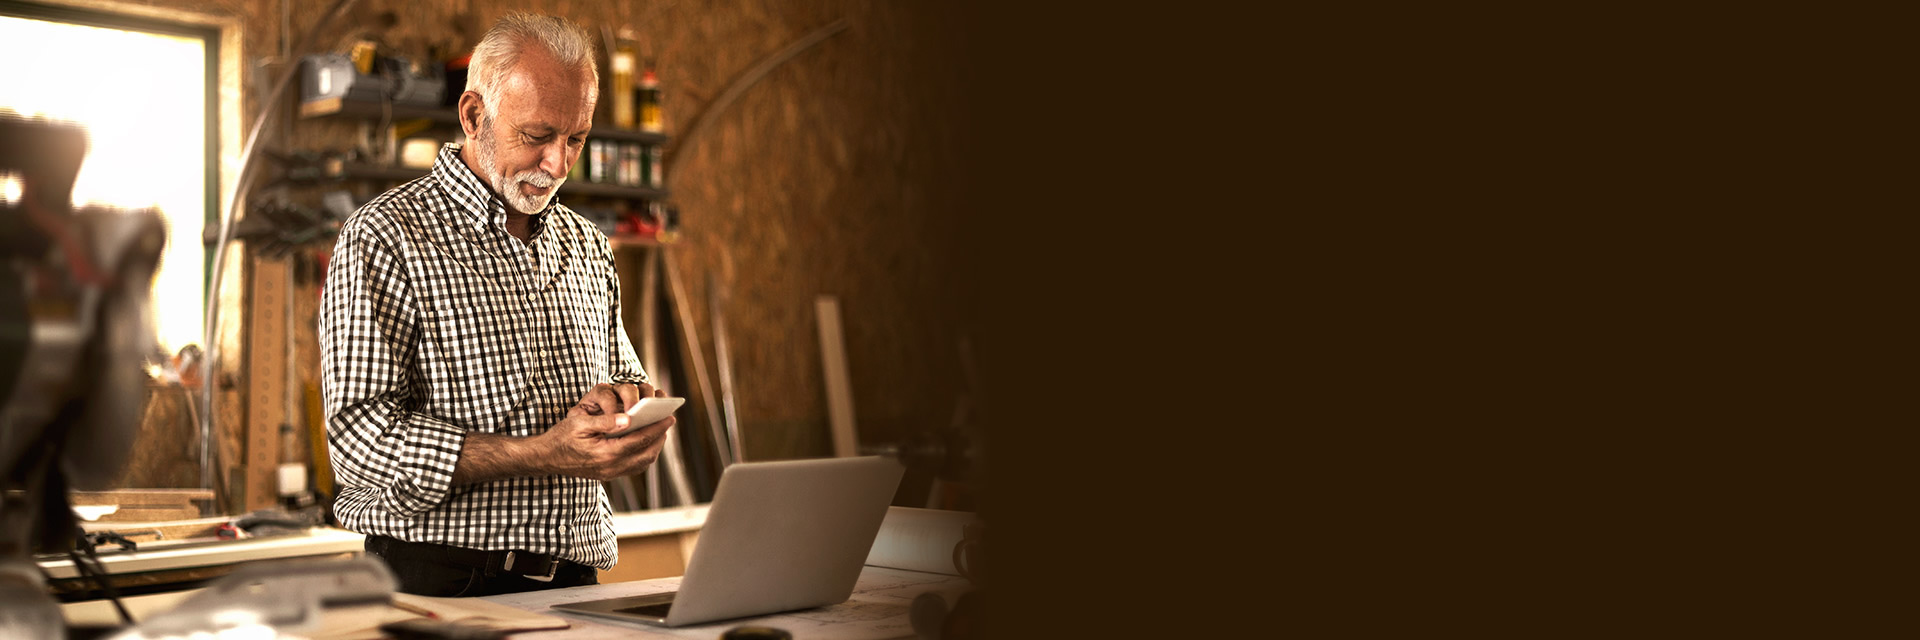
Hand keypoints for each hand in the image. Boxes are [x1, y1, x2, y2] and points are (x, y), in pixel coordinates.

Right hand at [540, 386, 674, 479]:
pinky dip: (644, 454)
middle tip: (668, 421)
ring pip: (642, 463)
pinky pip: (634, 467)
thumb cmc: (561, 437)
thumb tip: (628, 419)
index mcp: (605, 454)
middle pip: (646, 454)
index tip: (669, 417)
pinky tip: (645, 441)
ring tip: (660, 430)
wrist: (546, 458)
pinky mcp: (608, 475)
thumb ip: (605, 422)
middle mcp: (610, 467)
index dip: (656, 428)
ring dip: (654, 447)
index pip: (639, 441)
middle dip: (660, 437)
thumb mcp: (580, 423)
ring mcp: (610, 474)